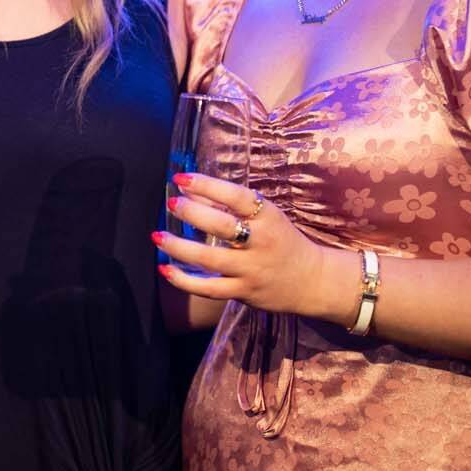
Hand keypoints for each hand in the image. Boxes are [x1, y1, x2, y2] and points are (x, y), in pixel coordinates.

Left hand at [153, 171, 348, 320]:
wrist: (313, 281)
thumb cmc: (282, 240)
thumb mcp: (265, 216)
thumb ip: (229, 204)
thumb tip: (188, 190)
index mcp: (268, 217)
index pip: (237, 197)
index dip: (207, 185)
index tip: (181, 178)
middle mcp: (260, 243)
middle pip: (222, 227)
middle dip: (192, 213)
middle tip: (171, 203)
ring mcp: (252, 270)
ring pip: (209, 260)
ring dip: (179, 247)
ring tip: (158, 236)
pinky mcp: (244, 292)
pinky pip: (208, 288)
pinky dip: (184, 281)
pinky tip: (165, 268)